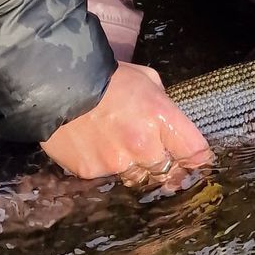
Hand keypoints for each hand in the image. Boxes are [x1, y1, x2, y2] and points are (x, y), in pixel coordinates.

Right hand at [42, 62, 211, 188]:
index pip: (195, 151)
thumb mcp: (146, 79)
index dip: (197, 158)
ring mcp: (116, 162)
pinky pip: (107, 177)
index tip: (194, 160)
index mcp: (161, 117)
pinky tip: (96, 147)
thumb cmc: (106, 77)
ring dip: (135, 168)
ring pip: (138, 178)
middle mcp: (142, 145)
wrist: (56, 83)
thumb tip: (170, 125)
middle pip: (168, 172)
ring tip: (121, 148)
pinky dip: (105, 166)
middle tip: (157, 157)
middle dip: (166, 166)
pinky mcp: (91, 172)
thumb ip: (163, 104)